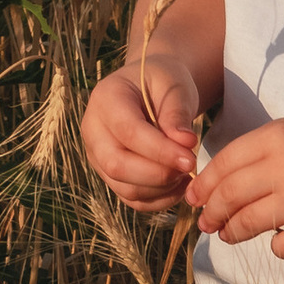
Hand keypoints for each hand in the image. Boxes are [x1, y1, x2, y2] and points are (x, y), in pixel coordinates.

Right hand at [82, 53, 201, 212]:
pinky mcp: (110, 176)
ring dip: (162, 188)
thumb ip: (177, 114)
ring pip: (125, 187)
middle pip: (116, 165)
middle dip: (158, 174)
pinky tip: (179, 184)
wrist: (152, 90)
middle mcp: (93, 129)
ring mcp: (98, 156)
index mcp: (105, 98)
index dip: (159, 150)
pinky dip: (159, 199)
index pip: (127, 132)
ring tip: (187, 173)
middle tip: (190, 167)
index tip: (190, 159)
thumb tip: (185, 144)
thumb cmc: (164, 84)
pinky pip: (133, 199)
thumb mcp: (174, 87)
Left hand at [190, 118, 283, 260]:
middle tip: (206, 222)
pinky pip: (281, 247)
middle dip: (211, 212)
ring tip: (228, 234)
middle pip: (231, 194)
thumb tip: (207, 186)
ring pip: (249, 223)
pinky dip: (276, 246)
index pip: (225, 162)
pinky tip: (281, 238)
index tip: (193, 198)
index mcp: (281, 134)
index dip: (204, 184)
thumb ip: (257, 154)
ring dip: (232, 232)